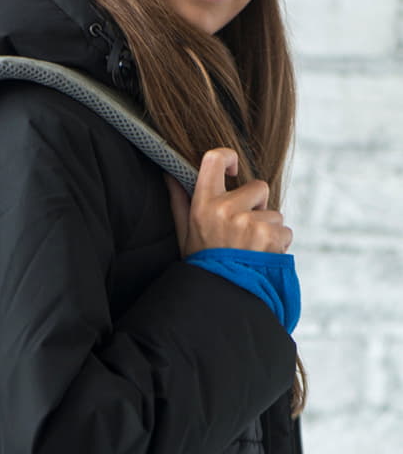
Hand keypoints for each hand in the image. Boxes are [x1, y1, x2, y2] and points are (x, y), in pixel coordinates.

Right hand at [165, 148, 292, 258]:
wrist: (217, 296)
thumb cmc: (202, 263)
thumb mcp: (184, 234)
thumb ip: (180, 202)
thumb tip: (169, 174)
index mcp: (203, 205)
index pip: (214, 159)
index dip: (229, 157)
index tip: (234, 170)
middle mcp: (225, 210)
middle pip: (259, 187)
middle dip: (258, 207)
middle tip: (242, 232)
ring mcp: (248, 223)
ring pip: (274, 213)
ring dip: (268, 230)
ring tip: (249, 250)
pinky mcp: (269, 236)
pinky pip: (284, 231)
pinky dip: (278, 245)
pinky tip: (260, 258)